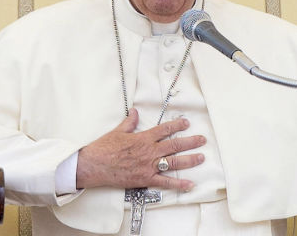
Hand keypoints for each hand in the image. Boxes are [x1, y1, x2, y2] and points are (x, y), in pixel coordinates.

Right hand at [76, 108, 205, 190]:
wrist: (94, 165)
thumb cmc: (104, 148)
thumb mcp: (118, 131)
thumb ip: (129, 122)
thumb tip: (134, 112)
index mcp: (143, 138)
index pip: (164, 129)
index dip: (177, 125)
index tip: (186, 123)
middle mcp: (149, 151)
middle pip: (174, 145)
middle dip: (190, 142)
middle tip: (202, 140)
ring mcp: (149, 166)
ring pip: (174, 162)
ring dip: (189, 160)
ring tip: (201, 157)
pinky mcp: (145, 179)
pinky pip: (165, 182)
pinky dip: (179, 184)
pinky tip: (190, 184)